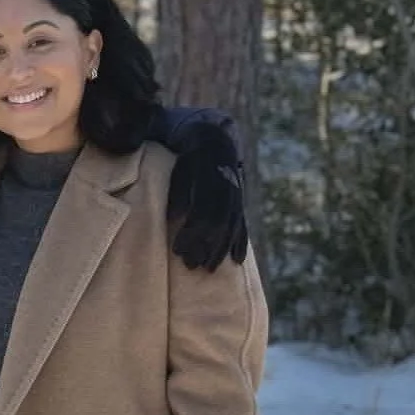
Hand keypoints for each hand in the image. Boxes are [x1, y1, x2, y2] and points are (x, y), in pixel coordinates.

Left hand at [154, 110, 248, 272]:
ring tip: (209, 269)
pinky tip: (237, 260)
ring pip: (231, 228)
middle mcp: (227, 190)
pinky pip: (243, 225)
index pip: (202, 212)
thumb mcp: (179, 172)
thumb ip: (177, 193)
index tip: (177, 250)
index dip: (191, 233)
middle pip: (218, 224)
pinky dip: (240, 243)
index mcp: (209, 179)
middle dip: (205, 247)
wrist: (215, 145)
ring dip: (220, 250)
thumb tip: (171, 218)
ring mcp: (236, 197)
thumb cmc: (188, 162)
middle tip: (191, 265)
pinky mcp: (240, 204)